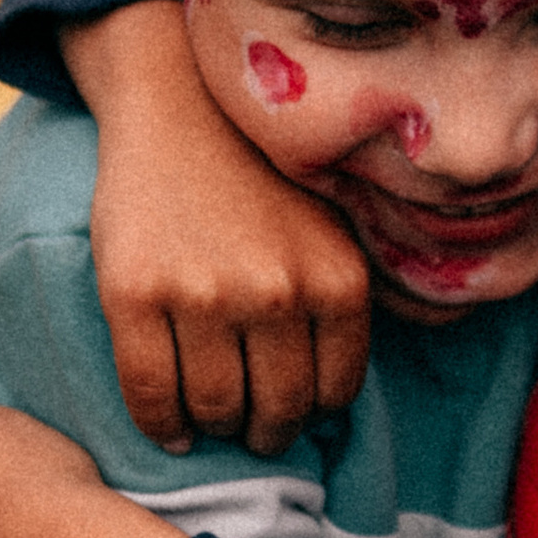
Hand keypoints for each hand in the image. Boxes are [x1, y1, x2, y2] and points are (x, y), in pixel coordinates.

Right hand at [66, 0, 371, 455]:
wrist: (180, 105)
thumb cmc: (262, 176)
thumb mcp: (336, 225)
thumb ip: (355, 294)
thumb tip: (403, 359)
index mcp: (336, 281)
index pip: (334, 393)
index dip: (312, 413)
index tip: (293, 411)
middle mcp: (276, 293)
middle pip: (277, 411)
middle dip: (267, 432)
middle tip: (252, 428)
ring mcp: (203, 295)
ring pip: (215, 408)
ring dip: (215, 428)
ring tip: (211, 419)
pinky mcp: (134, 293)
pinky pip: (150, 391)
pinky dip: (159, 424)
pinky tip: (168, 427)